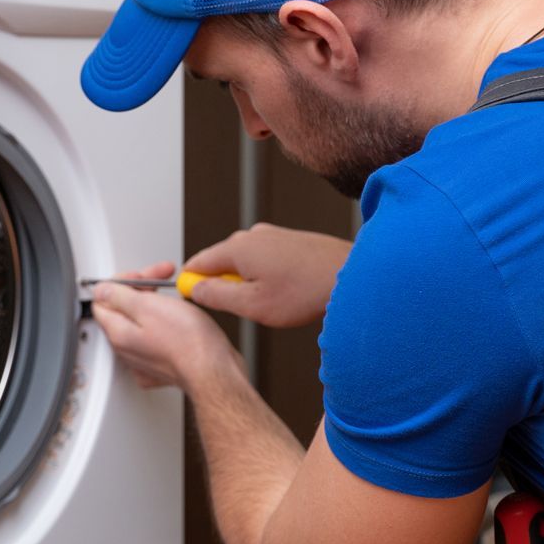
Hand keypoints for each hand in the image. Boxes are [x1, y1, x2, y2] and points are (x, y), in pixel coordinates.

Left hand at [92, 261, 243, 391]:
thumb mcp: (149, 306)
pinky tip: (178, 320)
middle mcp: (127, 350)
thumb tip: (101, 290)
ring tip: (175, 298)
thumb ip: (119, 296)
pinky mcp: (162, 366)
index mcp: (119, 333)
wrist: (214, 371)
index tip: (142, 276)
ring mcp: (144, 360)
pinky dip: (165, 326)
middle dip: (141, 289)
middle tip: (162, 277)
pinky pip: (155, 339)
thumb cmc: (189, 342)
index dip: (123, 281)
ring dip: (155, 305)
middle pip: (122, 310)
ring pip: (140, 324)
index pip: (102, 299)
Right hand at [181, 223, 352, 327]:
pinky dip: (268, 277)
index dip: (192, 285)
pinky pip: (264, 260)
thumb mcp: (252, 305)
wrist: (350, 276)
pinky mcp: (288, 240)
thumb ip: (217, 297)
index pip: (197, 264)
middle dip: (226, 287)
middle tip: (248, 309)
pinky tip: (288, 292)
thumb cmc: (306, 292)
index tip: (199, 303)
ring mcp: (272, 234)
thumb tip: (195, 290)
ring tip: (275, 301)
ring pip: (244, 263)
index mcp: (237, 248)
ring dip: (250, 284)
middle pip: (220, 263)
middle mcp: (252, 235)